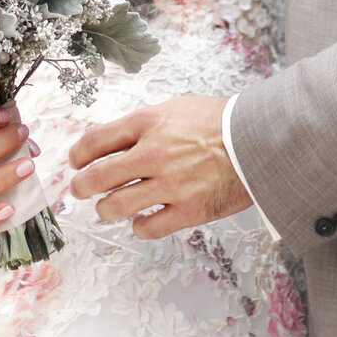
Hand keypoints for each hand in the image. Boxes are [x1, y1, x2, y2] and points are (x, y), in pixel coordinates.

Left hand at [68, 95, 250, 237]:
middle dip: (81, 186)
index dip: (78, 155)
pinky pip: (148, 228)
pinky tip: (141, 221)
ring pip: (116, 206)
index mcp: (149, 123)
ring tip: (108, 207)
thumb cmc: (222, 122)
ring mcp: (170, 184)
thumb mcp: (177, 108)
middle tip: (80, 189)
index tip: (75, 162)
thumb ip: (145, 124)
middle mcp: (154, 153)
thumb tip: (116, 141)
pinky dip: (139, 227)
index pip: (95, 141)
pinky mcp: (188, 210)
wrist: (260, 139)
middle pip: (97, 176)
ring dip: (106, 209)